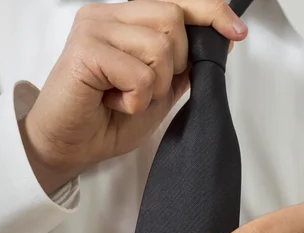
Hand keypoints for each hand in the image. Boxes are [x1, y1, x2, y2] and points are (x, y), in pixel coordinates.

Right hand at [20, 0, 247, 193]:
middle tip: (143, 89)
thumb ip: (184, 64)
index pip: (175, 2)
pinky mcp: (84, 50)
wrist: (68, 148)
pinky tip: (112, 103)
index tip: (236, 32)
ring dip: (153, 86)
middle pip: (173, 20)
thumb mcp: (159, 91)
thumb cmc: (107, 121)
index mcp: (122, 19)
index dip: (210, 12)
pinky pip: (139, 73)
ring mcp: (93, 28)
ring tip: (125, 98)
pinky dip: (135, 99)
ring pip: (159, 47)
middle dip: (173, 65)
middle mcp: (105, 15)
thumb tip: (223, 39)